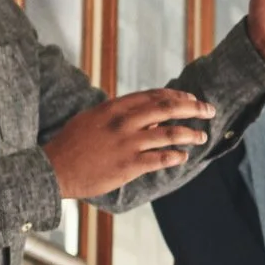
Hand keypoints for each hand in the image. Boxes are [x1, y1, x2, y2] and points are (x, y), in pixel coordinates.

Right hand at [44, 89, 211, 199]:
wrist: (54, 169)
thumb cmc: (72, 143)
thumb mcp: (94, 119)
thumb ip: (121, 115)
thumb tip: (149, 117)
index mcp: (115, 108)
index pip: (154, 96)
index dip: (177, 96)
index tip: (192, 99)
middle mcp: (124, 122)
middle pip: (167, 109)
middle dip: (193, 109)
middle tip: (210, 110)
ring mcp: (127, 144)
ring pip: (169, 134)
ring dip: (190, 134)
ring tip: (202, 136)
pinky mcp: (129, 165)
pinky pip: (160, 158)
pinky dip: (176, 156)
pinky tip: (184, 156)